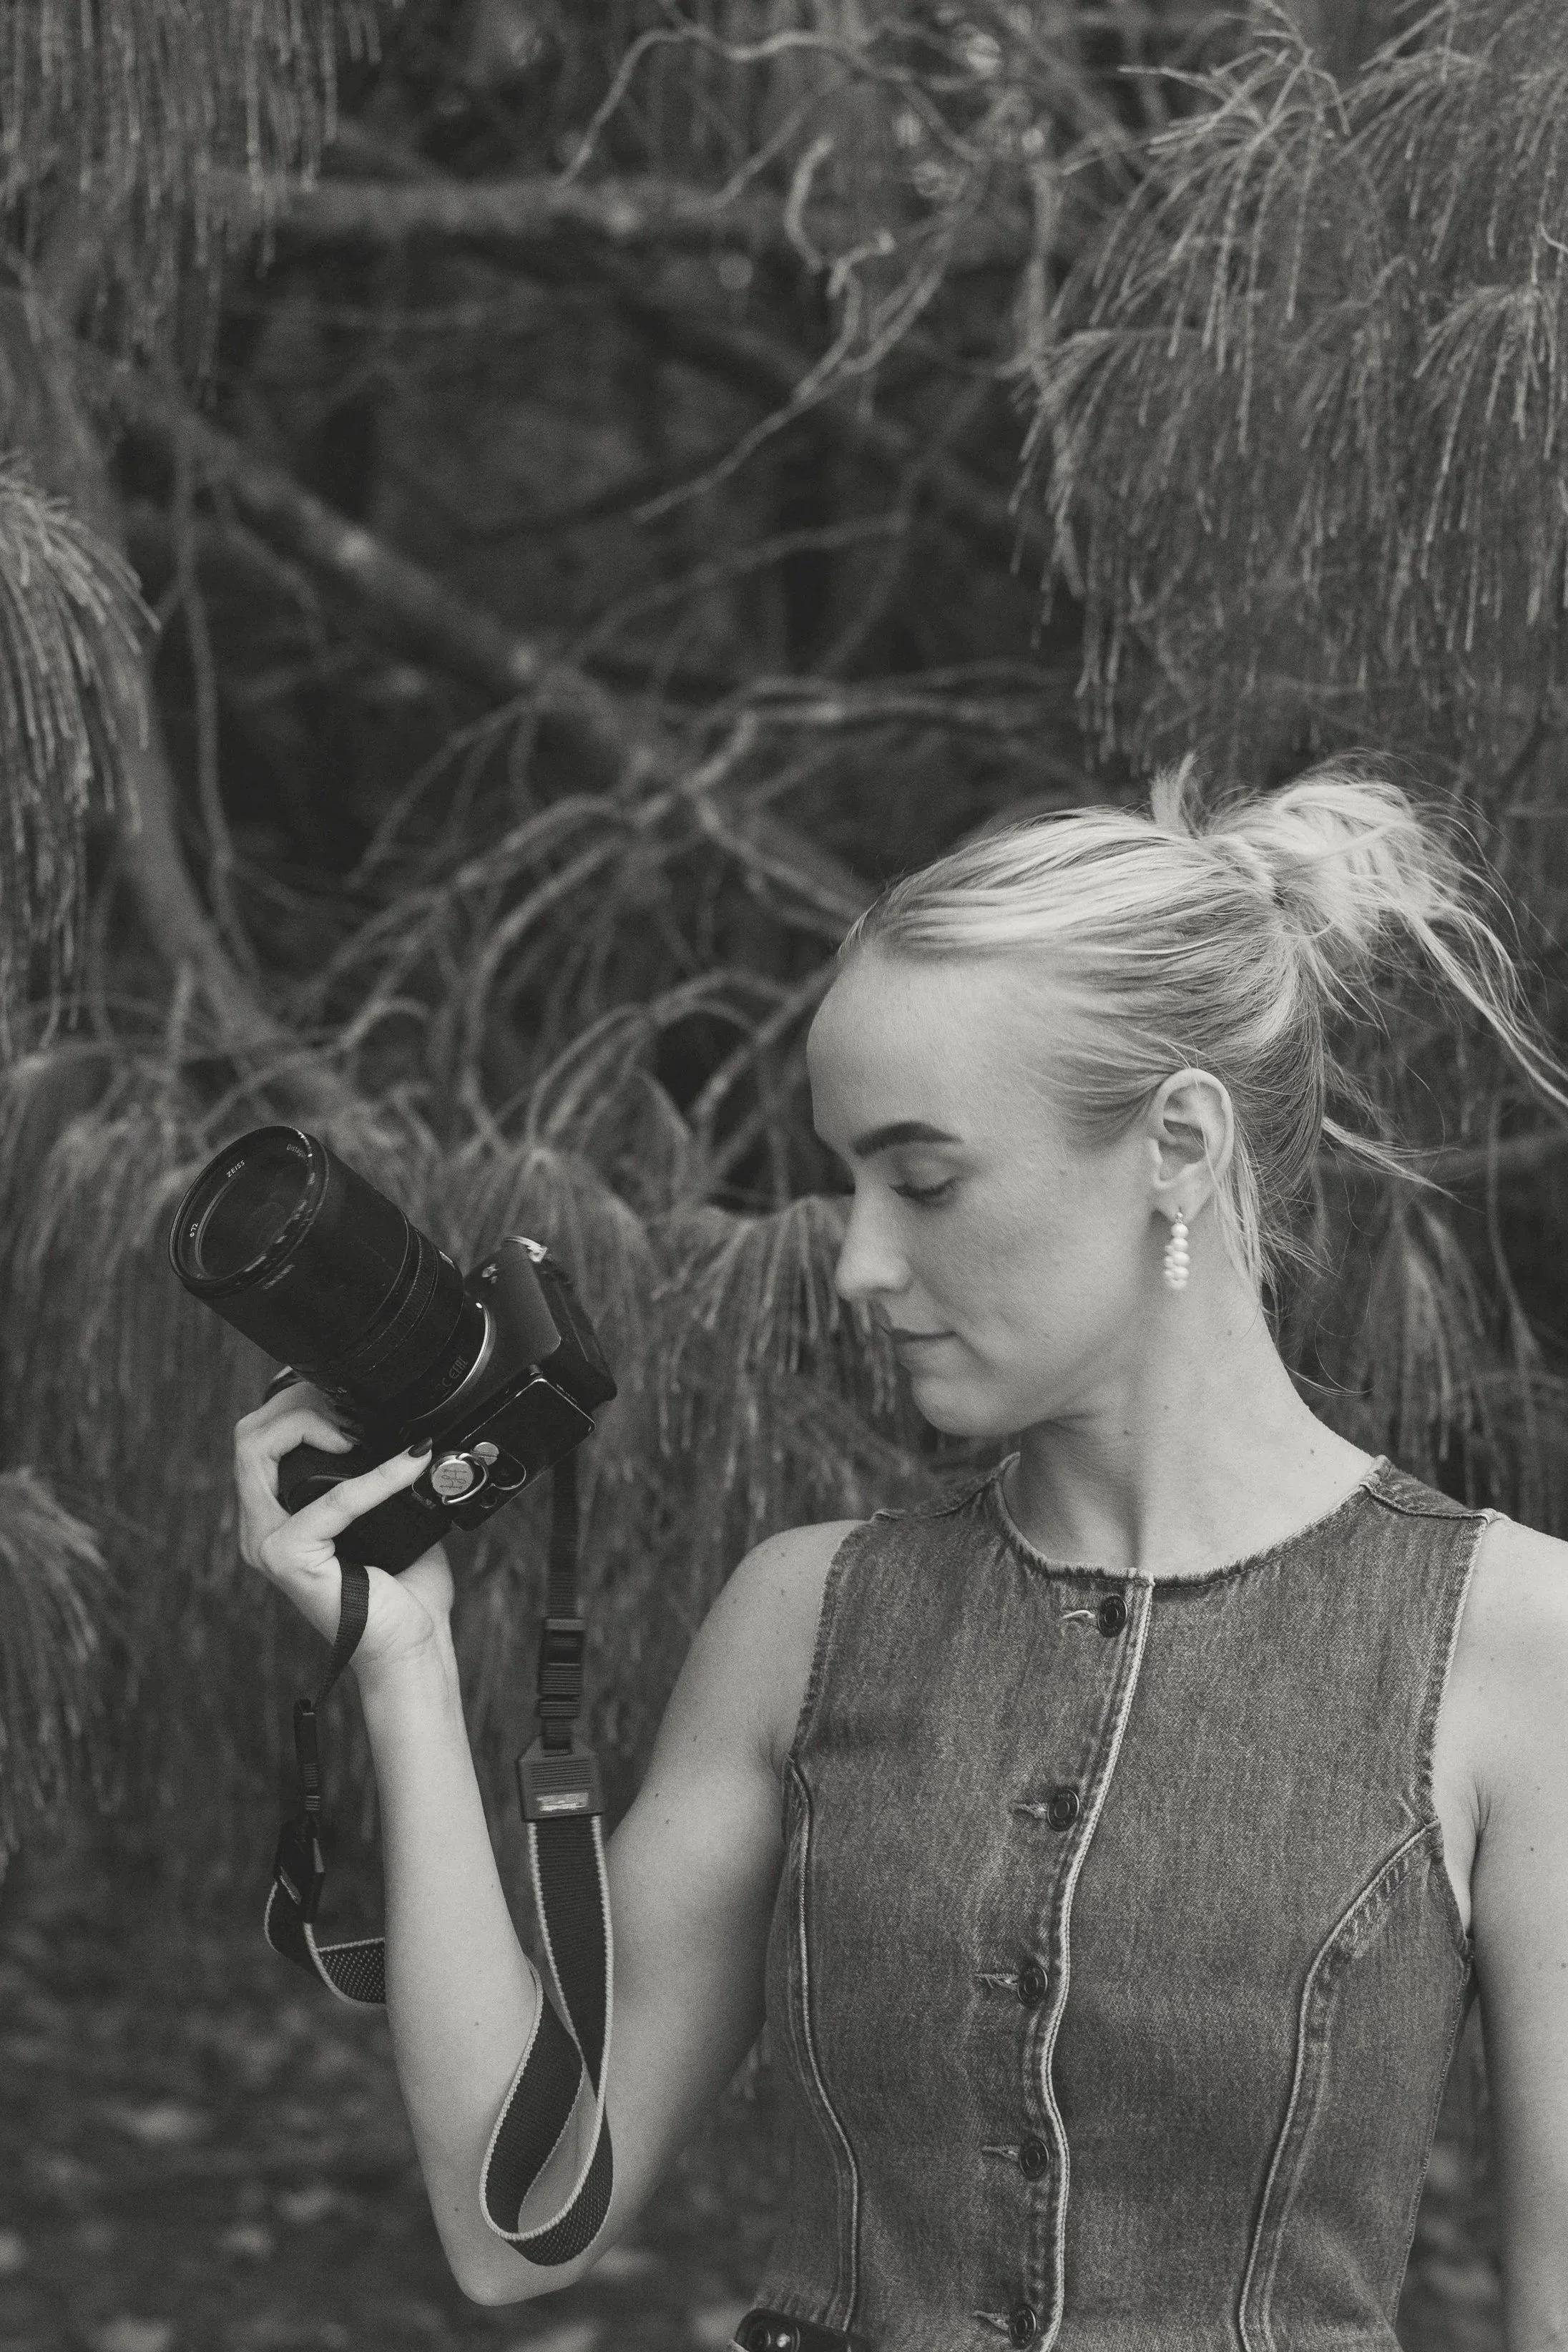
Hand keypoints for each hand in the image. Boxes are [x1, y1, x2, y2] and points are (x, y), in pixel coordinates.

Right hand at [234, 1381, 452, 1675]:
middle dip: (297, 1405)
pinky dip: (375, 1476)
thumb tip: (406, 1426)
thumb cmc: (403, 1586)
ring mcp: (268, 1544)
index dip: (298, 1406)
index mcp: (277, 1516)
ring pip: (259, 1453)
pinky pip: (331, 1500)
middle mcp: (261, 1529)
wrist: (412, 1644)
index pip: (259, 1438)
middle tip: (352, 1414)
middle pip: (248, 1436)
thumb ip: (379, 1470)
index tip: (351, 1406)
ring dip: (312, 1425)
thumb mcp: (388, 1512)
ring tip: (360, 1431)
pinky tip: (410, 1463)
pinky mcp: (289, 1559)